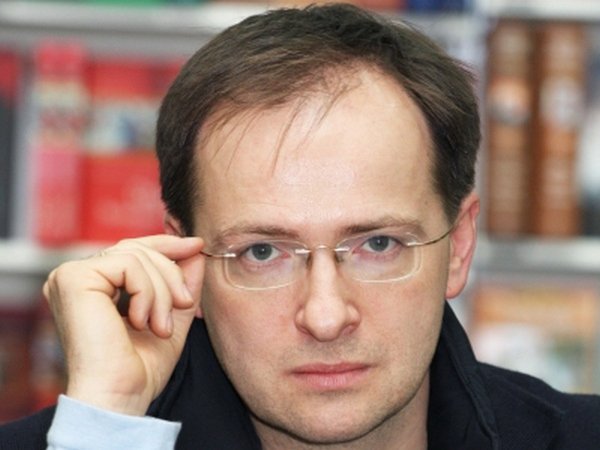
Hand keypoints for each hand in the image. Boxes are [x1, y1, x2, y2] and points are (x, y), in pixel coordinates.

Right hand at [43, 235, 204, 415]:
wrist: (119, 397)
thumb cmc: (140, 368)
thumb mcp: (171, 315)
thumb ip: (182, 282)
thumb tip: (196, 250)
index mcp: (95, 285)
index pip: (134, 250)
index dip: (168, 245)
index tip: (198, 246)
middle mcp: (78, 277)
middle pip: (138, 249)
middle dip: (171, 274)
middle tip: (184, 303)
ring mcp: (71, 276)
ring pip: (137, 256)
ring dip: (161, 291)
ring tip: (161, 325)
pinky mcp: (73, 279)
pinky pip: (129, 265)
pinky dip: (147, 292)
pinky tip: (141, 322)